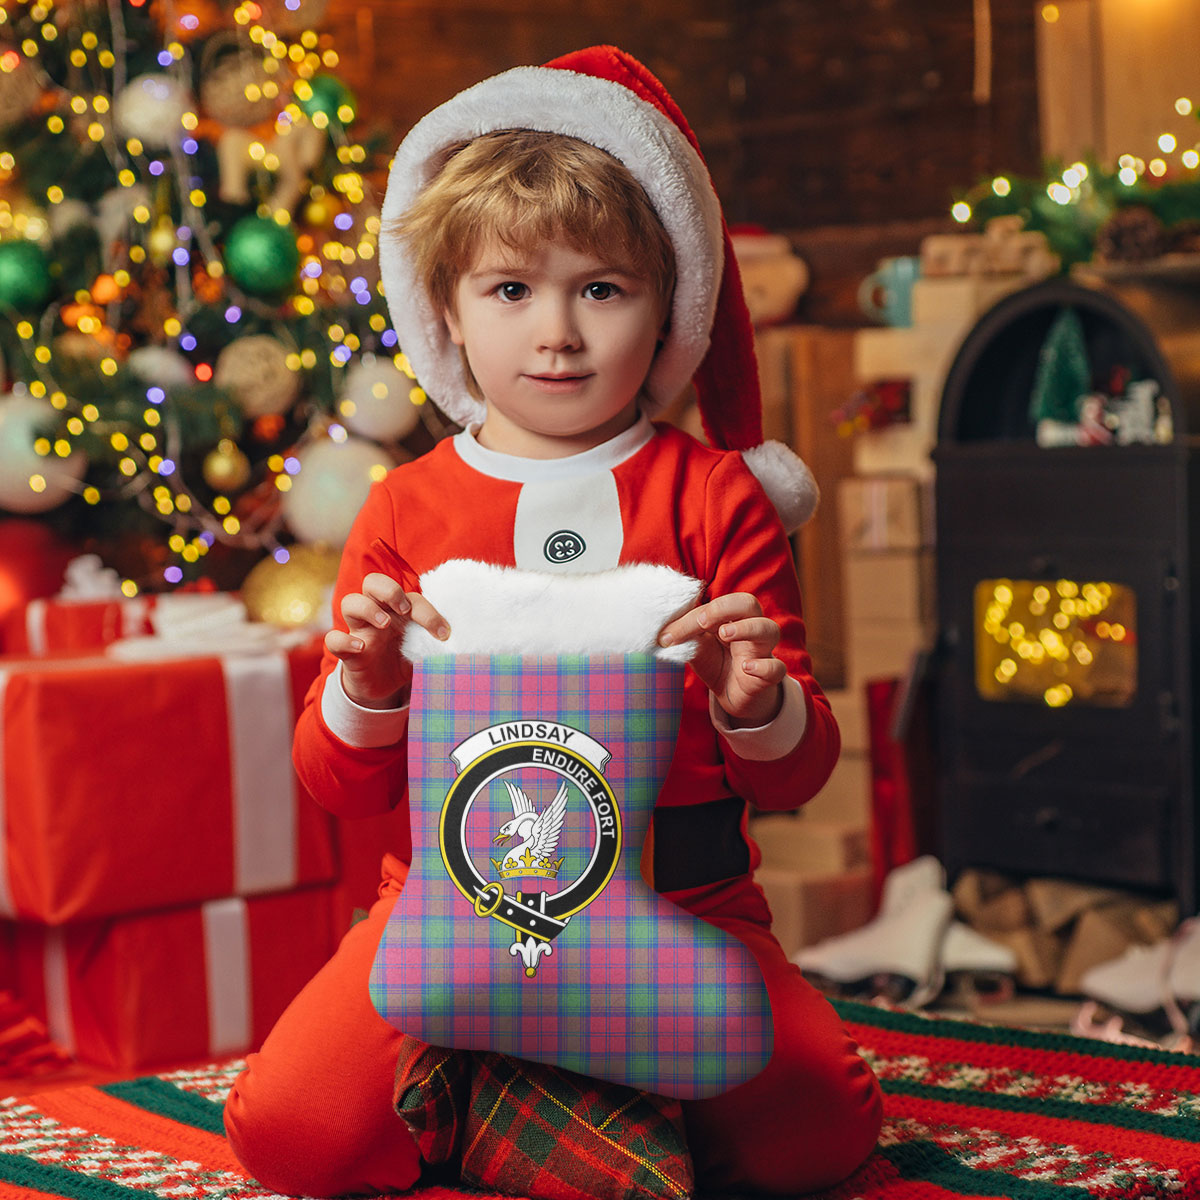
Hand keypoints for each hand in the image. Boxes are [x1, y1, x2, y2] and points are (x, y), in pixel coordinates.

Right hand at [324, 572, 448, 708]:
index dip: (428, 612)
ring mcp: (359, 630)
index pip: (410, 596)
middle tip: (404, 609)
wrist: (384, 689)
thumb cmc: (405, 659)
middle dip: (389, 590)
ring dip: (368, 608)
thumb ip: (436, 642)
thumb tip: (461, 643)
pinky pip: (333, 639)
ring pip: (350, 602)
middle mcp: (377, 613)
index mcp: (398, 609)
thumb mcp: (423, 649)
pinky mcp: (346, 652)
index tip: (443, 633)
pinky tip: (361, 648)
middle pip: (373, 582)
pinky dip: (343, 640)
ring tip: (385, 624)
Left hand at [658, 592, 785, 726]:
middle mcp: (750, 628)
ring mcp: (762, 651)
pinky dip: (764, 666)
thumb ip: (685, 636)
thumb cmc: (717, 663)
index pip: (716, 604)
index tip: (668, 635)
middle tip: (702, 622)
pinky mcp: (769, 676)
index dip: (692, 616)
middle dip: (724, 608)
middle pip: (749, 604)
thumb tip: (661, 632)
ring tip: (725, 634)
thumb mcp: (697, 648)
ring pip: (769, 630)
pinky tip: (746, 667)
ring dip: (747, 628)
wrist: (733, 696)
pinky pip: (776, 668)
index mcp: (731, 617)